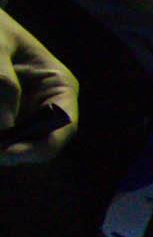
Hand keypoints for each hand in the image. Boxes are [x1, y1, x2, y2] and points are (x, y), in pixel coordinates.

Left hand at [0, 9, 78, 164]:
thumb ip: (3, 84)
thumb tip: (4, 128)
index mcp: (58, 85)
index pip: (62, 127)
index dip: (38, 146)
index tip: (5, 152)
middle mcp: (46, 103)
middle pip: (36, 142)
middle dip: (10, 148)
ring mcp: (23, 110)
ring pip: (13, 142)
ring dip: (1, 143)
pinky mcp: (2, 113)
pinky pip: (1, 134)